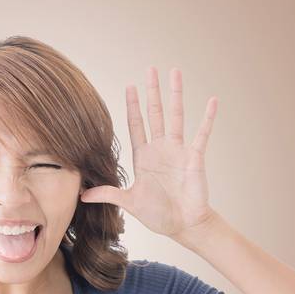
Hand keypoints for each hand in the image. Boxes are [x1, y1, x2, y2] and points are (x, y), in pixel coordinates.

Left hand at [79, 65, 217, 240]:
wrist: (182, 224)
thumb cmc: (157, 214)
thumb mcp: (129, 202)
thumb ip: (108, 194)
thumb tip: (81, 195)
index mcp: (143, 157)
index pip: (136, 125)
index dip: (133, 106)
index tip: (129, 86)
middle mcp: (160, 149)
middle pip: (155, 113)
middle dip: (152, 92)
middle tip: (150, 69)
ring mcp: (178, 150)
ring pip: (177, 116)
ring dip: (176, 94)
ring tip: (175, 72)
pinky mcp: (195, 156)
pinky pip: (203, 133)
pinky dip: (208, 118)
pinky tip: (212, 100)